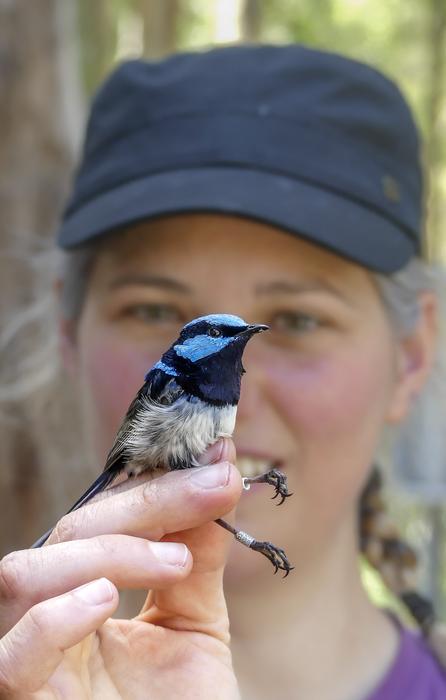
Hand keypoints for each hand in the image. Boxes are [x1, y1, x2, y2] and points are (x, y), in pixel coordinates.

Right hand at [0, 439, 241, 698]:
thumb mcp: (196, 626)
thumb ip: (198, 560)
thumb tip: (220, 476)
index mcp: (85, 593)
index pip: (103, 518)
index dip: (157, 484)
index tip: (219, 460)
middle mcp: (50, 617)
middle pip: (69, 530)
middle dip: (147, 502)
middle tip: (213, 490)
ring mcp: (31, 660)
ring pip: (25, 573)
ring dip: (107, 551)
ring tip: (173, 563)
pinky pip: (11, 655)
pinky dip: (55, 617)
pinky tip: (105, 601)